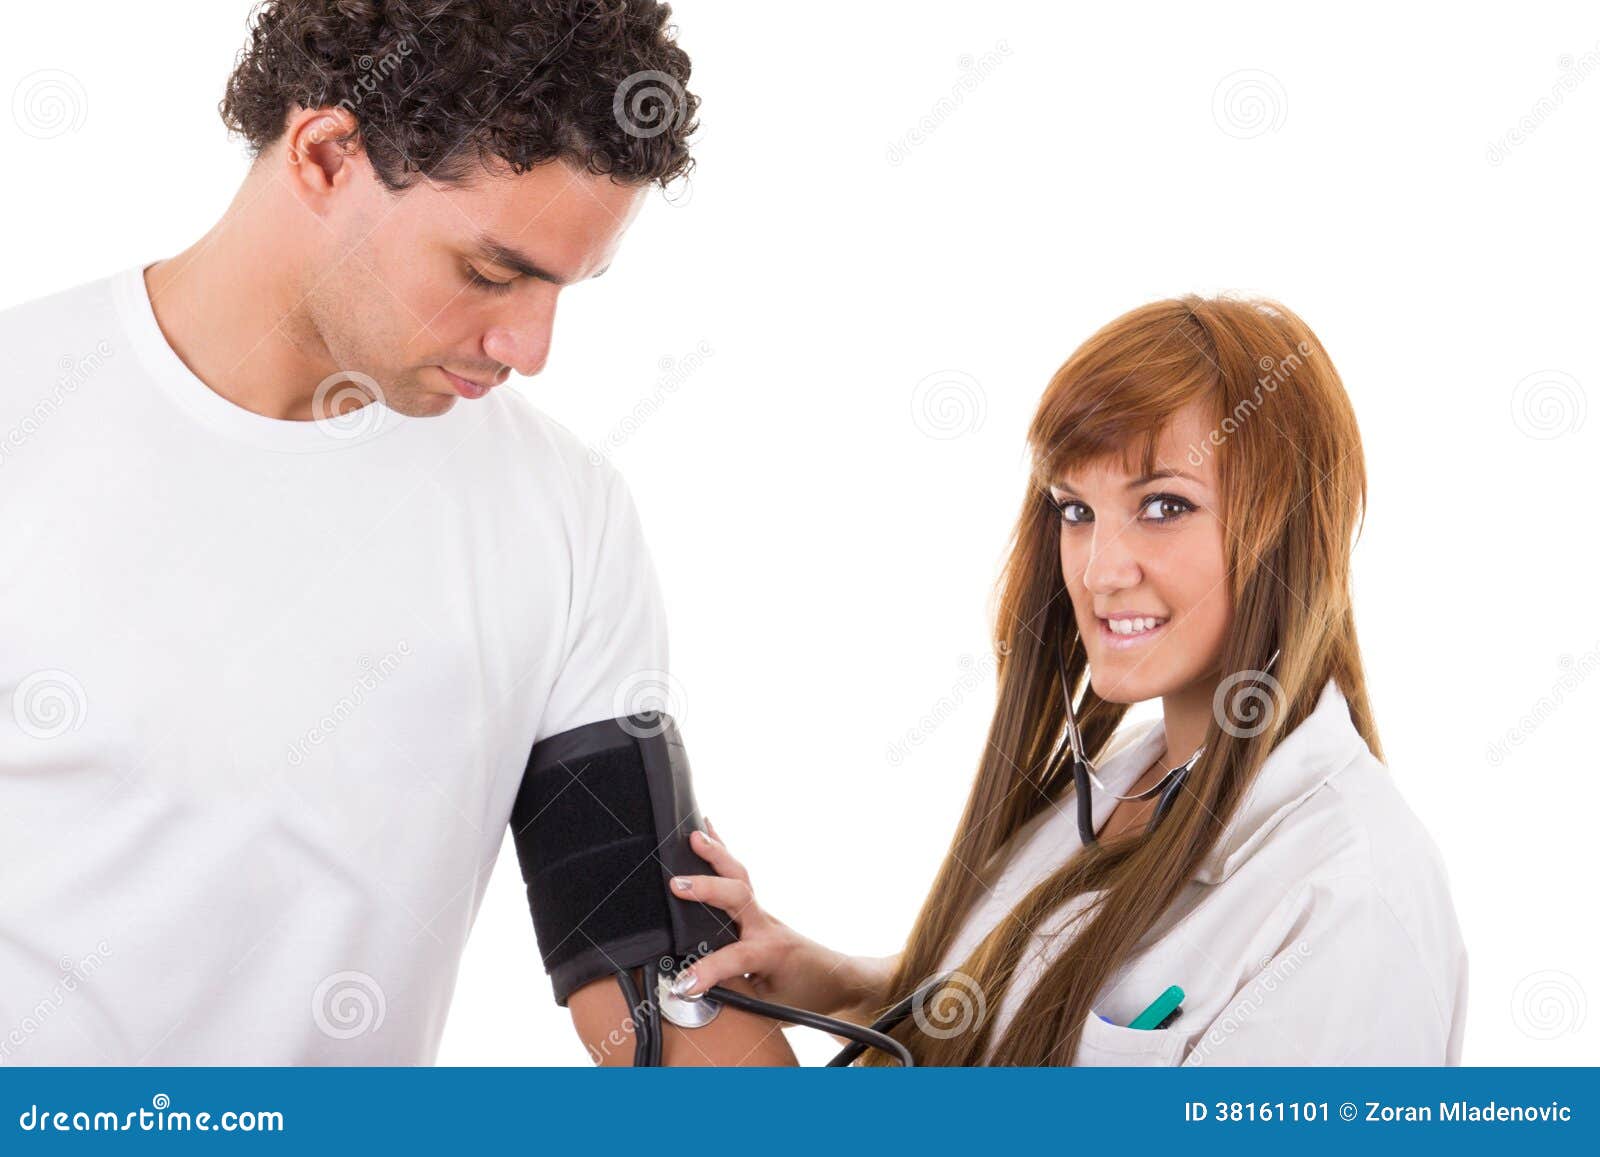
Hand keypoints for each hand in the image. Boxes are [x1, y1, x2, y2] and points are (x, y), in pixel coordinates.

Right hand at [667, 819, 895, 1021]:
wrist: (835, 980)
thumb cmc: (806, 994)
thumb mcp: (770, 1008)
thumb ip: (733, 998)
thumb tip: (694, 995)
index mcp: (772, 951)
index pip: (736, 956)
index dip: (708, 971)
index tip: (683, 984)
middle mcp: (767, 925)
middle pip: (740, 896)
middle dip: (708, 888)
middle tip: (676, 884)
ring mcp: (763, 913)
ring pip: (739, 876)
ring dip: (717, 854)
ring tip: (694, 836)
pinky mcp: (756, 909)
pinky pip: (737, 875)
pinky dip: (721, 852)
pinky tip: (705, 830)